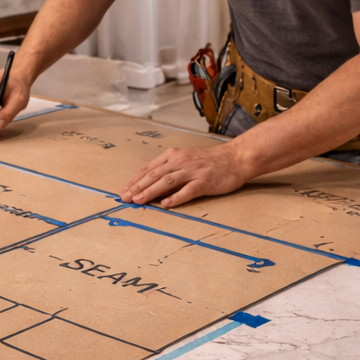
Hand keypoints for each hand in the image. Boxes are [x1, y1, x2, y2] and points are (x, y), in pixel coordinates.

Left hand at [123, 145, 252, 207]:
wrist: (236, 158)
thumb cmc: (209, 161)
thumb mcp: (185, 159)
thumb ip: (169, 170)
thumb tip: (150, 186)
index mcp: (173, 155)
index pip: (149, 168)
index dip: (135, 180)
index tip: (124, 190)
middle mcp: (181, 161)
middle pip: (154, 175)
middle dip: (138, 187)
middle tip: (125, 198)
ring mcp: (193, 171)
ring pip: (167, 181)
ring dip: (151, 192)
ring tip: (139, 201)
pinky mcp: (204, 181)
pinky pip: (188, 190)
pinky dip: (176, 198)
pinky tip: (165, 204)